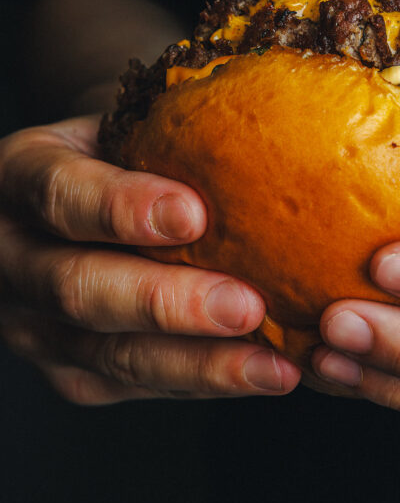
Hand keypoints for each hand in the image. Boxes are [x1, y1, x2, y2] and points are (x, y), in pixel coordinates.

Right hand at [0, 117, 300, 403]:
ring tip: (271, 363)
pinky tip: (263, 373)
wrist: (103, 190)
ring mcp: (34, 323)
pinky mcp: (71, 371)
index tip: (194, 214)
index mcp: (19, 175)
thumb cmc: (133, 143)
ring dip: (197, 362)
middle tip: (246, 305)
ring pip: (107, 355)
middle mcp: (12, 255)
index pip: (58, 191)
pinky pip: (134, 384)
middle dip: (165, 303)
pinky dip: (204, 382)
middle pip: (75, 288)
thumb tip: (271, 121)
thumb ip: (176, 127)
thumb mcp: (136, 118)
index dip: (121, 207)